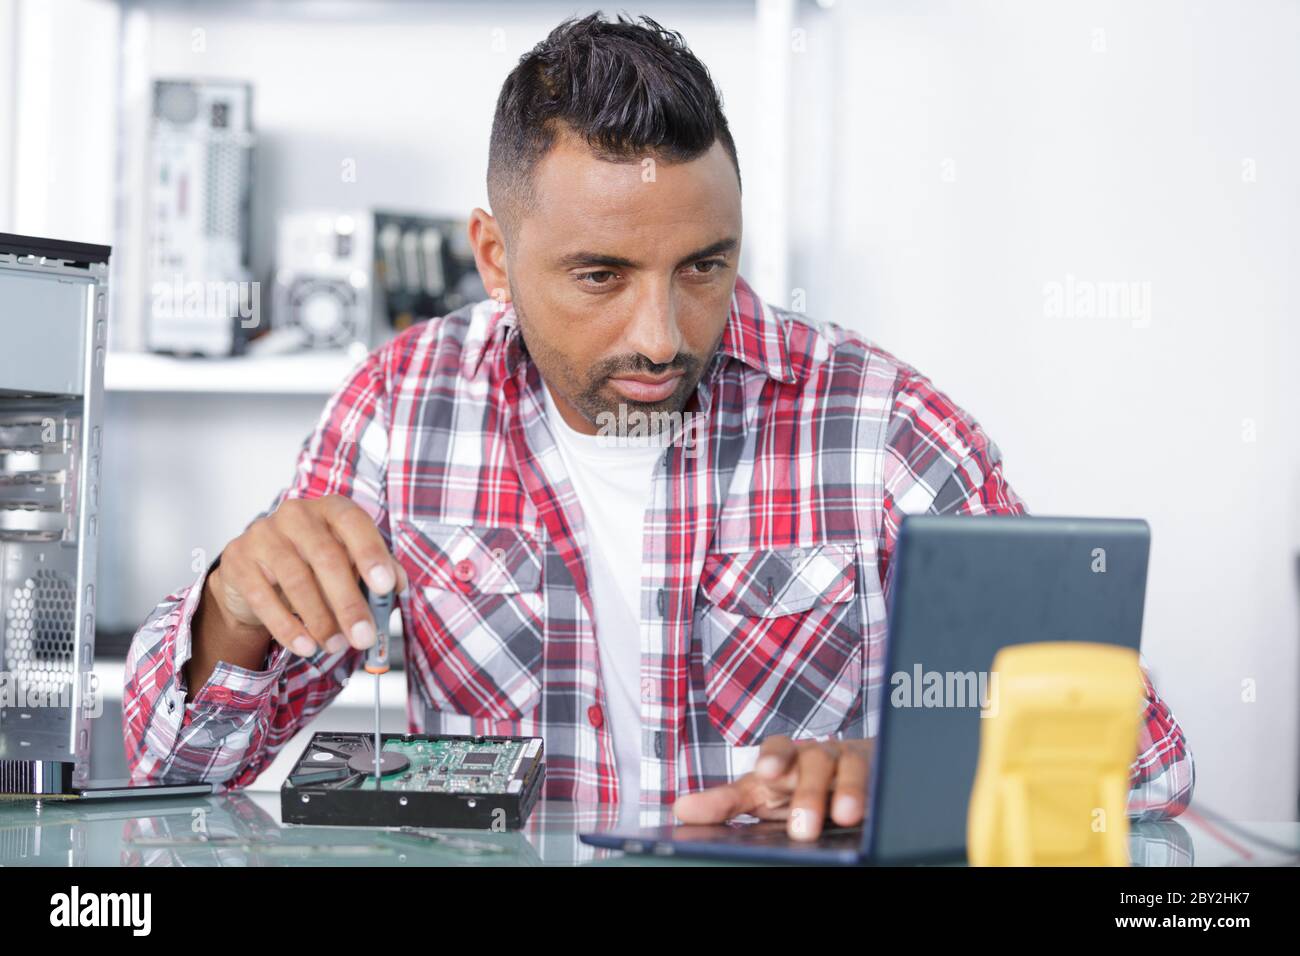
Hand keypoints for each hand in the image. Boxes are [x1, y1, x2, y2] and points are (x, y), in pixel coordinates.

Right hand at [207, 494, 406, 657]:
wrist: (256, 573)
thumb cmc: (312, 564)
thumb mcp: (347, 561)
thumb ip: (376, 570)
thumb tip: (399, 584)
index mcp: (330, 509)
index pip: (354, 523)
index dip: (371, 554)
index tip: (386, 586)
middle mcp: (296, 514)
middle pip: (327, 557)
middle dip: (348, 603)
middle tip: (363, 636)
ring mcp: (263, 534)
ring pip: (296, 579)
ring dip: (320, 619)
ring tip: (336, 646)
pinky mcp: (239, 560)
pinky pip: (264, 598)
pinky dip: (287, 627)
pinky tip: (305, 645)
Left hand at [672, 736, 872, 840]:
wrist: (845, 775)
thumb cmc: (794, 786)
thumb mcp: (758, 796)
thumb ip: (723, 803)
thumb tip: (680, 810)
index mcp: (780, 760)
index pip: (773, 753)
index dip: (771, 761)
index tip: (766, 774)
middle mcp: (811, 754)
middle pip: (810, 761)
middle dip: (808, 791)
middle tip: (803, 828)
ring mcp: (843, 759)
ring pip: (843, 764)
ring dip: (845, 790)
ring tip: (843, 817)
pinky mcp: (872, 770)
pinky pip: (873, 774)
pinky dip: (869, 790)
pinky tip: (866, 810)